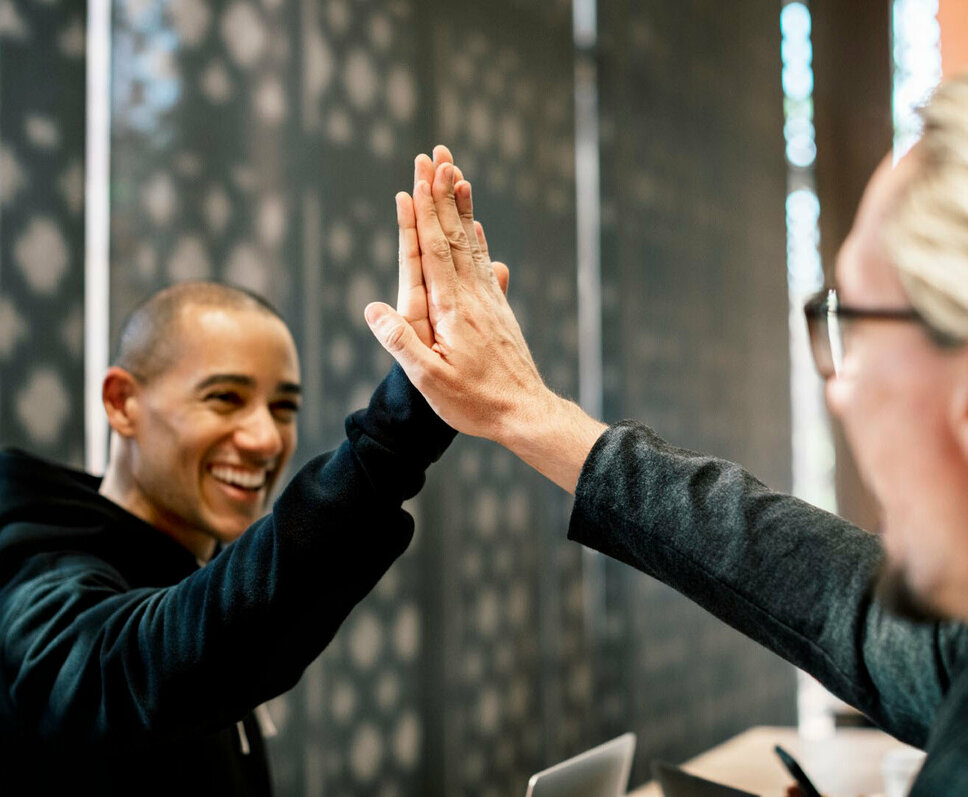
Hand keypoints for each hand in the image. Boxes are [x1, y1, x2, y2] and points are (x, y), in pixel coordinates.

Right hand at [370, 158, 540, 441]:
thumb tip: (372, 308)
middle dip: (441, 194)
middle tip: (437, 155)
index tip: (419, 176)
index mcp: (452, 309)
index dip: (424, 212)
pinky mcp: (499, 311)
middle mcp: (473, 296)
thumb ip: (402, 343)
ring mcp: (490, 300)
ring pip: (472, 244)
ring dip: (461, 208)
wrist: (526, 413)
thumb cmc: (475, 402)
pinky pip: (486, 266)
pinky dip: (479, 240)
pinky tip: (478, 227)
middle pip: (454, 235)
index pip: (433, 249)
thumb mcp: (430, 380)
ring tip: (458, 175)